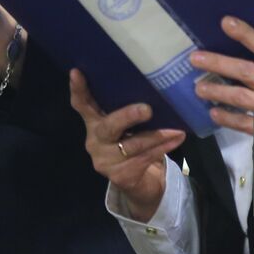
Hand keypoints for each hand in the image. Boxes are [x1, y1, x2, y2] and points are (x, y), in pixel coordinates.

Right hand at [68, 69, 185, 220]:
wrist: (136, 181)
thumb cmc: (131, 139)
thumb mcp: (125, 124)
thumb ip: (126, 107)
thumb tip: (153, 81)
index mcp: (93, 122)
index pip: (82, 104)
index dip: (78, 89)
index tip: (76, 72)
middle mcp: (94, 140)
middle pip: (108, 127)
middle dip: (127, 117)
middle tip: (147, 109)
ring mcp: (104, 160)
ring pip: (132, 146)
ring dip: (157, 136)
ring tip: (175, 129)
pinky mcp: (119, 175)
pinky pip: (144, 159)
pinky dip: (163, 148)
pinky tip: (176, 140)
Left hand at [190, 16, 253, 153]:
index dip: (246, 34)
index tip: (226, 22)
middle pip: (245, 71)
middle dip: (218, 63)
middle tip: (195, 58)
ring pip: (240, 97)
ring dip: (216, 91)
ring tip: (199, 89)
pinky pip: (243, 123)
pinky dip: (227, 117)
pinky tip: (215, 113)